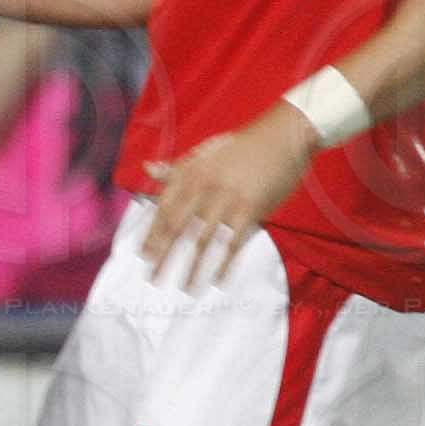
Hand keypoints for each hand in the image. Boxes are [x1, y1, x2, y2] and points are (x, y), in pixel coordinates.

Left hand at [140, 102, 318, 289]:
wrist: (283, 136)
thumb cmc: (242, 146)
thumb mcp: (205, 151)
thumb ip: (177, 167)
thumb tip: (148, 168)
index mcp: (190, 173)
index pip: (163, 209)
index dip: (152, 234)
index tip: (141, 256)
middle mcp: (203, 188)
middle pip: (177, 228)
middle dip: (163, 255)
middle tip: (152, 278)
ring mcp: (226, 199)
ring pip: (203, 240)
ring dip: (192, 267)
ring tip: (184, 288)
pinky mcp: (250, 209)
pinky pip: (233, 243)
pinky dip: (224, 264)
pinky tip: (217, 281)